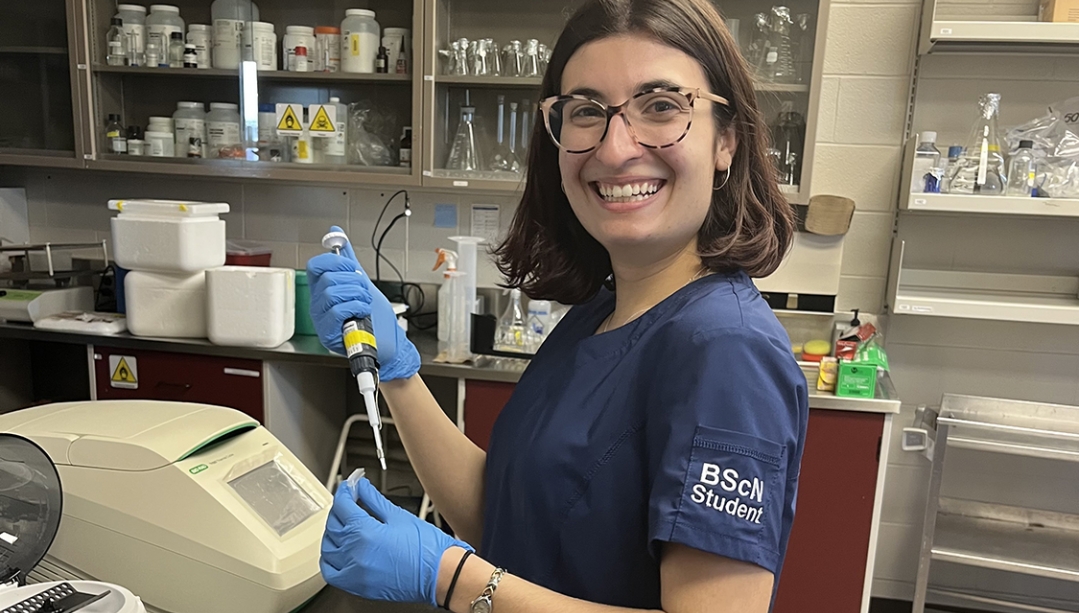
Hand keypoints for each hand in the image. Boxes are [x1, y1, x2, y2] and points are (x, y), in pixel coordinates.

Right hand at [307, 226, 419, 380]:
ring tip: (364, 306)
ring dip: (358, 296)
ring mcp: (321, 320)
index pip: (316, 265)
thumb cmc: (376, 318)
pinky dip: (356, 308)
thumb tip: (336, 232)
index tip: (353, 269)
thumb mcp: (361, 282)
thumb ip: (347, 259)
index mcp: (322, 291)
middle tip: (364, 294)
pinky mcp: (329, 335)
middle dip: (354, 282)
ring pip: (333, 292)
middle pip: (328, 278)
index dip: (336, 262)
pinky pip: (337, 310)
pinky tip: (362, 315)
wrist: (390, 344)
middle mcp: (318, 305)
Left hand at [321, 478, 472, 604]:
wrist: (440, 575)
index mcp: (365, 532)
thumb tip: (361, 487)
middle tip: (351, 499)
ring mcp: (354, 572)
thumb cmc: (427, 549)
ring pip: (328, 546)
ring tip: (345, 523)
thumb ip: (373, 499)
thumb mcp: (398, 516)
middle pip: (333, 524)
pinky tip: (338, 550)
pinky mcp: (358, 586)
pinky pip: (331, 572)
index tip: (349, 486)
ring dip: (332, 532)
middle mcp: (355, 553)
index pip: (343, 506)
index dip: (345, 491)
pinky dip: (330, 559)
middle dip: (340, 508)